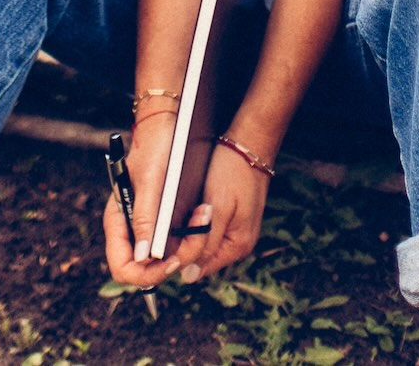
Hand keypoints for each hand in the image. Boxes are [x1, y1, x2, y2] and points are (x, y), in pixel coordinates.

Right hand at [102, 111, 204, 291]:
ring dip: (187, 246)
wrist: (168, 123)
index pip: (122, 267)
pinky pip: (174, 240)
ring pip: (164, 257)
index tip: (170, 262)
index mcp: (118, 222)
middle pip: (145, 268)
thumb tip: (142, 257)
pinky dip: (189, 235)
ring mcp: (147, 224)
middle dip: (171, 263)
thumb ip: (144, 218)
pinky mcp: (163, 218)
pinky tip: (202, 217)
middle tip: (192, 244)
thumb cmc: (155, 146)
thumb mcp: (151, 181)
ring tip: (203, 218)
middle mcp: (130, 228)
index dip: (144, 275)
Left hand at [171, 139, 270, 283]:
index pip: (200, 267)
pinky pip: (211, 230)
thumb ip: (205, 242)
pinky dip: (200, 221)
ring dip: (192, 231)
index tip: (168, 235)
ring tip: (185, 209)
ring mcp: (237, 231)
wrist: (250, 142)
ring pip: (204, 243)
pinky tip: (194, 206)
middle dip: (186, 241)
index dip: (181, 254)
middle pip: (202, 256)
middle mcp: (239, 244)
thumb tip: (189, 276)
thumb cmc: (233, 171)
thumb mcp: (216, 208)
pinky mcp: (234, 219)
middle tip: (175, 217)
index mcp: (237, 246)